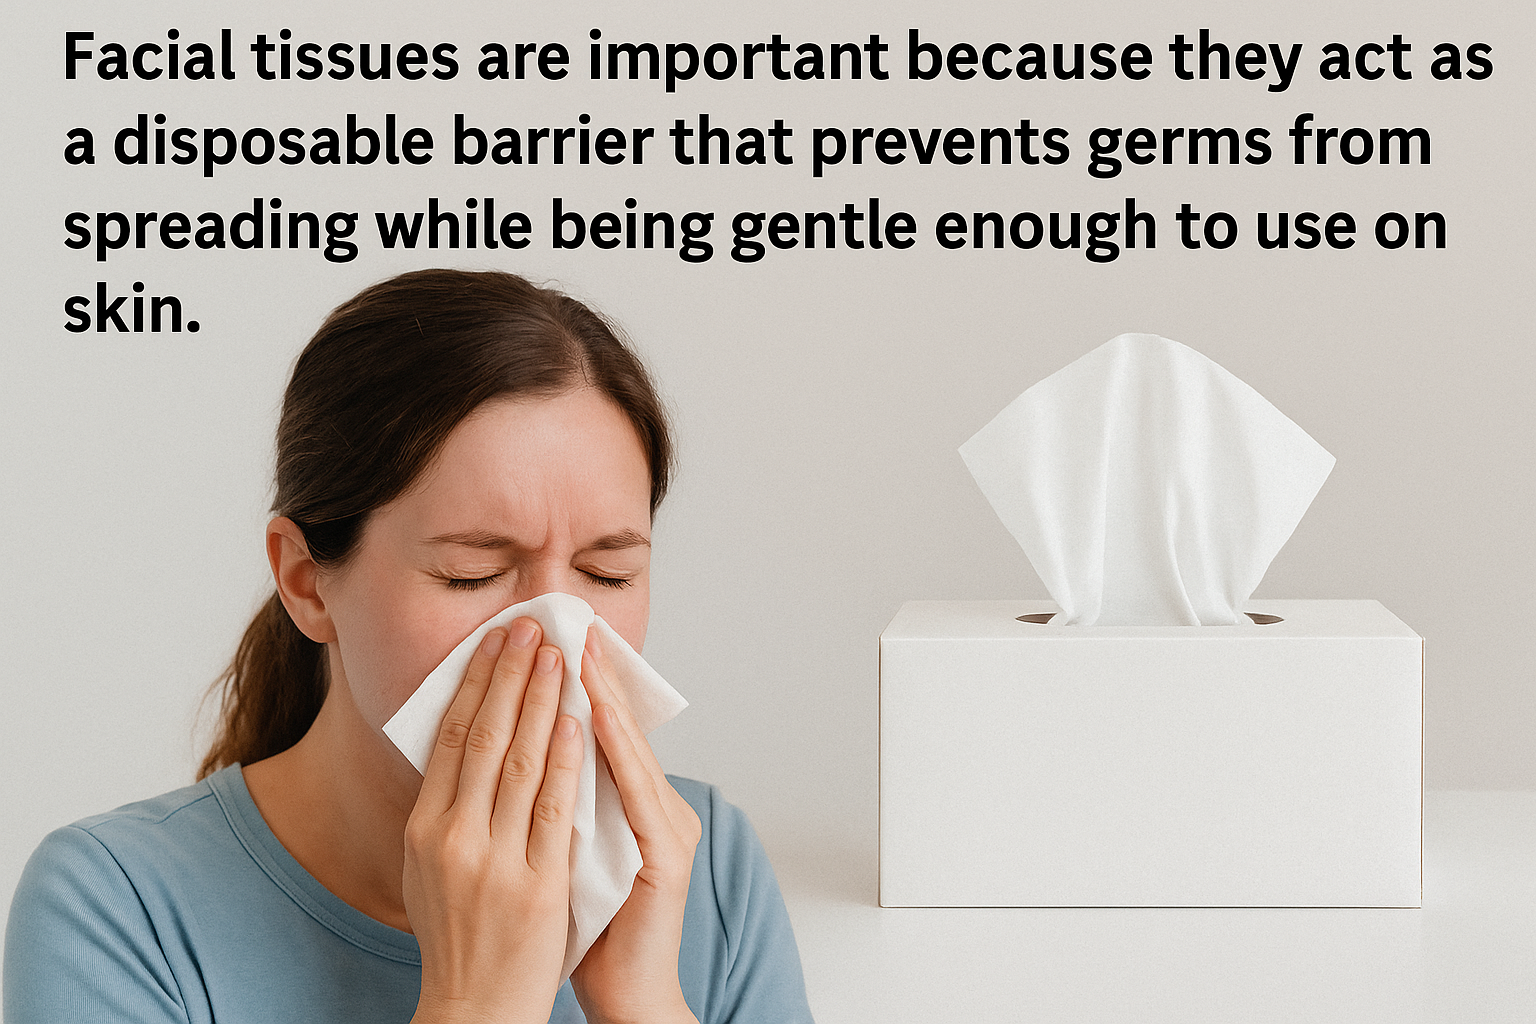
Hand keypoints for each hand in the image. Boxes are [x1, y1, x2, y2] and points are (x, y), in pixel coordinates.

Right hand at [403, 619, 582, 1023]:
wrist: (475, 1009)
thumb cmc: (458, 937)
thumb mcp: (432, 868)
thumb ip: (447, 811)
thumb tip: (459, 747)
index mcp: (423, 830)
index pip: (450, 738)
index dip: (476, 683)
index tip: (496, 641)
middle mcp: (451, 838)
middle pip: (483, 737)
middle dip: (510, 675)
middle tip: (530, 627)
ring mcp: (494, 861)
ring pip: (520, 763)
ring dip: (541, 701)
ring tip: (557, 655)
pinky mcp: (536, 883)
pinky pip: (554, 808)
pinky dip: (565, 759)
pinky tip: (576, 722)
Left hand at [570, 638, 702, 1023]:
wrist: (626, 993)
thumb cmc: (592, 927)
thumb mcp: (567, 849)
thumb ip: (558, 801)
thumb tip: (519, 751)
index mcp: (630, 805)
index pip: (600, 730)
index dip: (577, 683)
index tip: (546, 639)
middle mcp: (655, 806)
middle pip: (618, 727)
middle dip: (588, 672)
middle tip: (565, 622)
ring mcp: (666, 827)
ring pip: (629, 748)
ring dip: (602, 693)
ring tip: (578, 650)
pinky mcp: (666, 854)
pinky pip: (637, 791)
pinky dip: (616, 748)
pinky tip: (596, 714)